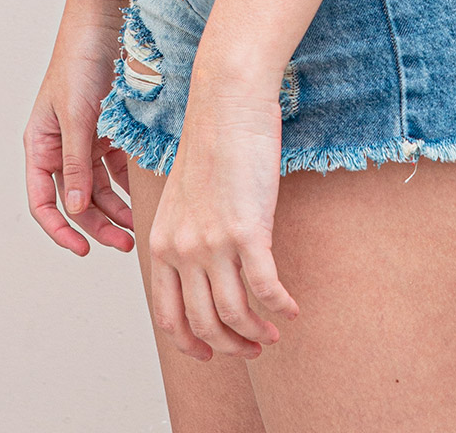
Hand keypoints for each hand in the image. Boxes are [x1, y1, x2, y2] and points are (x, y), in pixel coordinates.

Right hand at [24, 0, 135, 256]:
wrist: (105, 20)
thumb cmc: (80, 61)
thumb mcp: (76, 115)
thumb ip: (77, 163)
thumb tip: (76, 210)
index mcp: (40, 144)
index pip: (42, 201)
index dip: (59, 230)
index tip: (82, 250)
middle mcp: (60, 146)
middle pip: (75, 200)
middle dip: (97, 225)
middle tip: (125, 244)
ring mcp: (85, 139)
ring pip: (98, 188)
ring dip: (116, 209)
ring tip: (139, 226)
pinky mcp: (107, 130)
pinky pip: (116, 168)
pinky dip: (128, 184)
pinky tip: (144, 197)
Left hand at [146, 83, 300, 359]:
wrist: (226, 101)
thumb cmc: (213, 142)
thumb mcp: (184, 196)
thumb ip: (187, 234)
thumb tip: (206, 268)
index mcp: (162, 242)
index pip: (169, 316)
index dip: (192, 345)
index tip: (212, 353)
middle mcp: (183, 248)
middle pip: (203, 324)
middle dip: (231, 346)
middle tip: (254, 347)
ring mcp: (213, 242)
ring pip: (234, 314)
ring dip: (257, 333)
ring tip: (274, 333)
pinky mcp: (247, 230)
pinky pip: (266, 288)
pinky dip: (281, 307)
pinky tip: (293, 309)